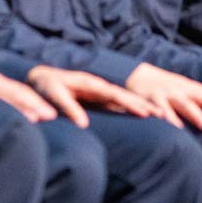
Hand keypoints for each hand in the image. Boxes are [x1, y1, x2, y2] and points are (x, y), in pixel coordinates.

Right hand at [0, 64, 56, 122]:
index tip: (49, 113)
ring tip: (45, 116)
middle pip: (16, 90)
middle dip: (37, 102)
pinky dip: (3, 104)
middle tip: (56, 116)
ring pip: (6, 93)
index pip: (14, 91)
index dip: (32, 100)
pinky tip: (13, 114)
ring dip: (27, 103)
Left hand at [27, 65, 160, 127]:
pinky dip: (130, 108)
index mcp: (91, 84)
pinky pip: (117, 103)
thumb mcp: (55, 95)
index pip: (116, 95)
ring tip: (158, 115)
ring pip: (124, 99)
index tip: (146, 113)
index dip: (131, 104)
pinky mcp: (96, 97)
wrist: (39, 78)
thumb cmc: (46, 87)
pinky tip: (140, 115)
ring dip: (140, 105)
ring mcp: (98, 91)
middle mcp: (98, 86)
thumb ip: (69, 108)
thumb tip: (84, 125)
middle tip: (162, 115)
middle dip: (143, 104)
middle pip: (125, 95)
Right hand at [125, 63, 201, 130]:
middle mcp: (183, 89)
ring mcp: (168, 93)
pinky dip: (168, 117)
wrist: (136, 76)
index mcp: (193, 88)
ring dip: (197, 114)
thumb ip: (200, 102)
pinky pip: (160, 109)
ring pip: (184, 103)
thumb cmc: (165, 89)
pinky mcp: (151, 98)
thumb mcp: (184, 92)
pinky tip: (174, 127)